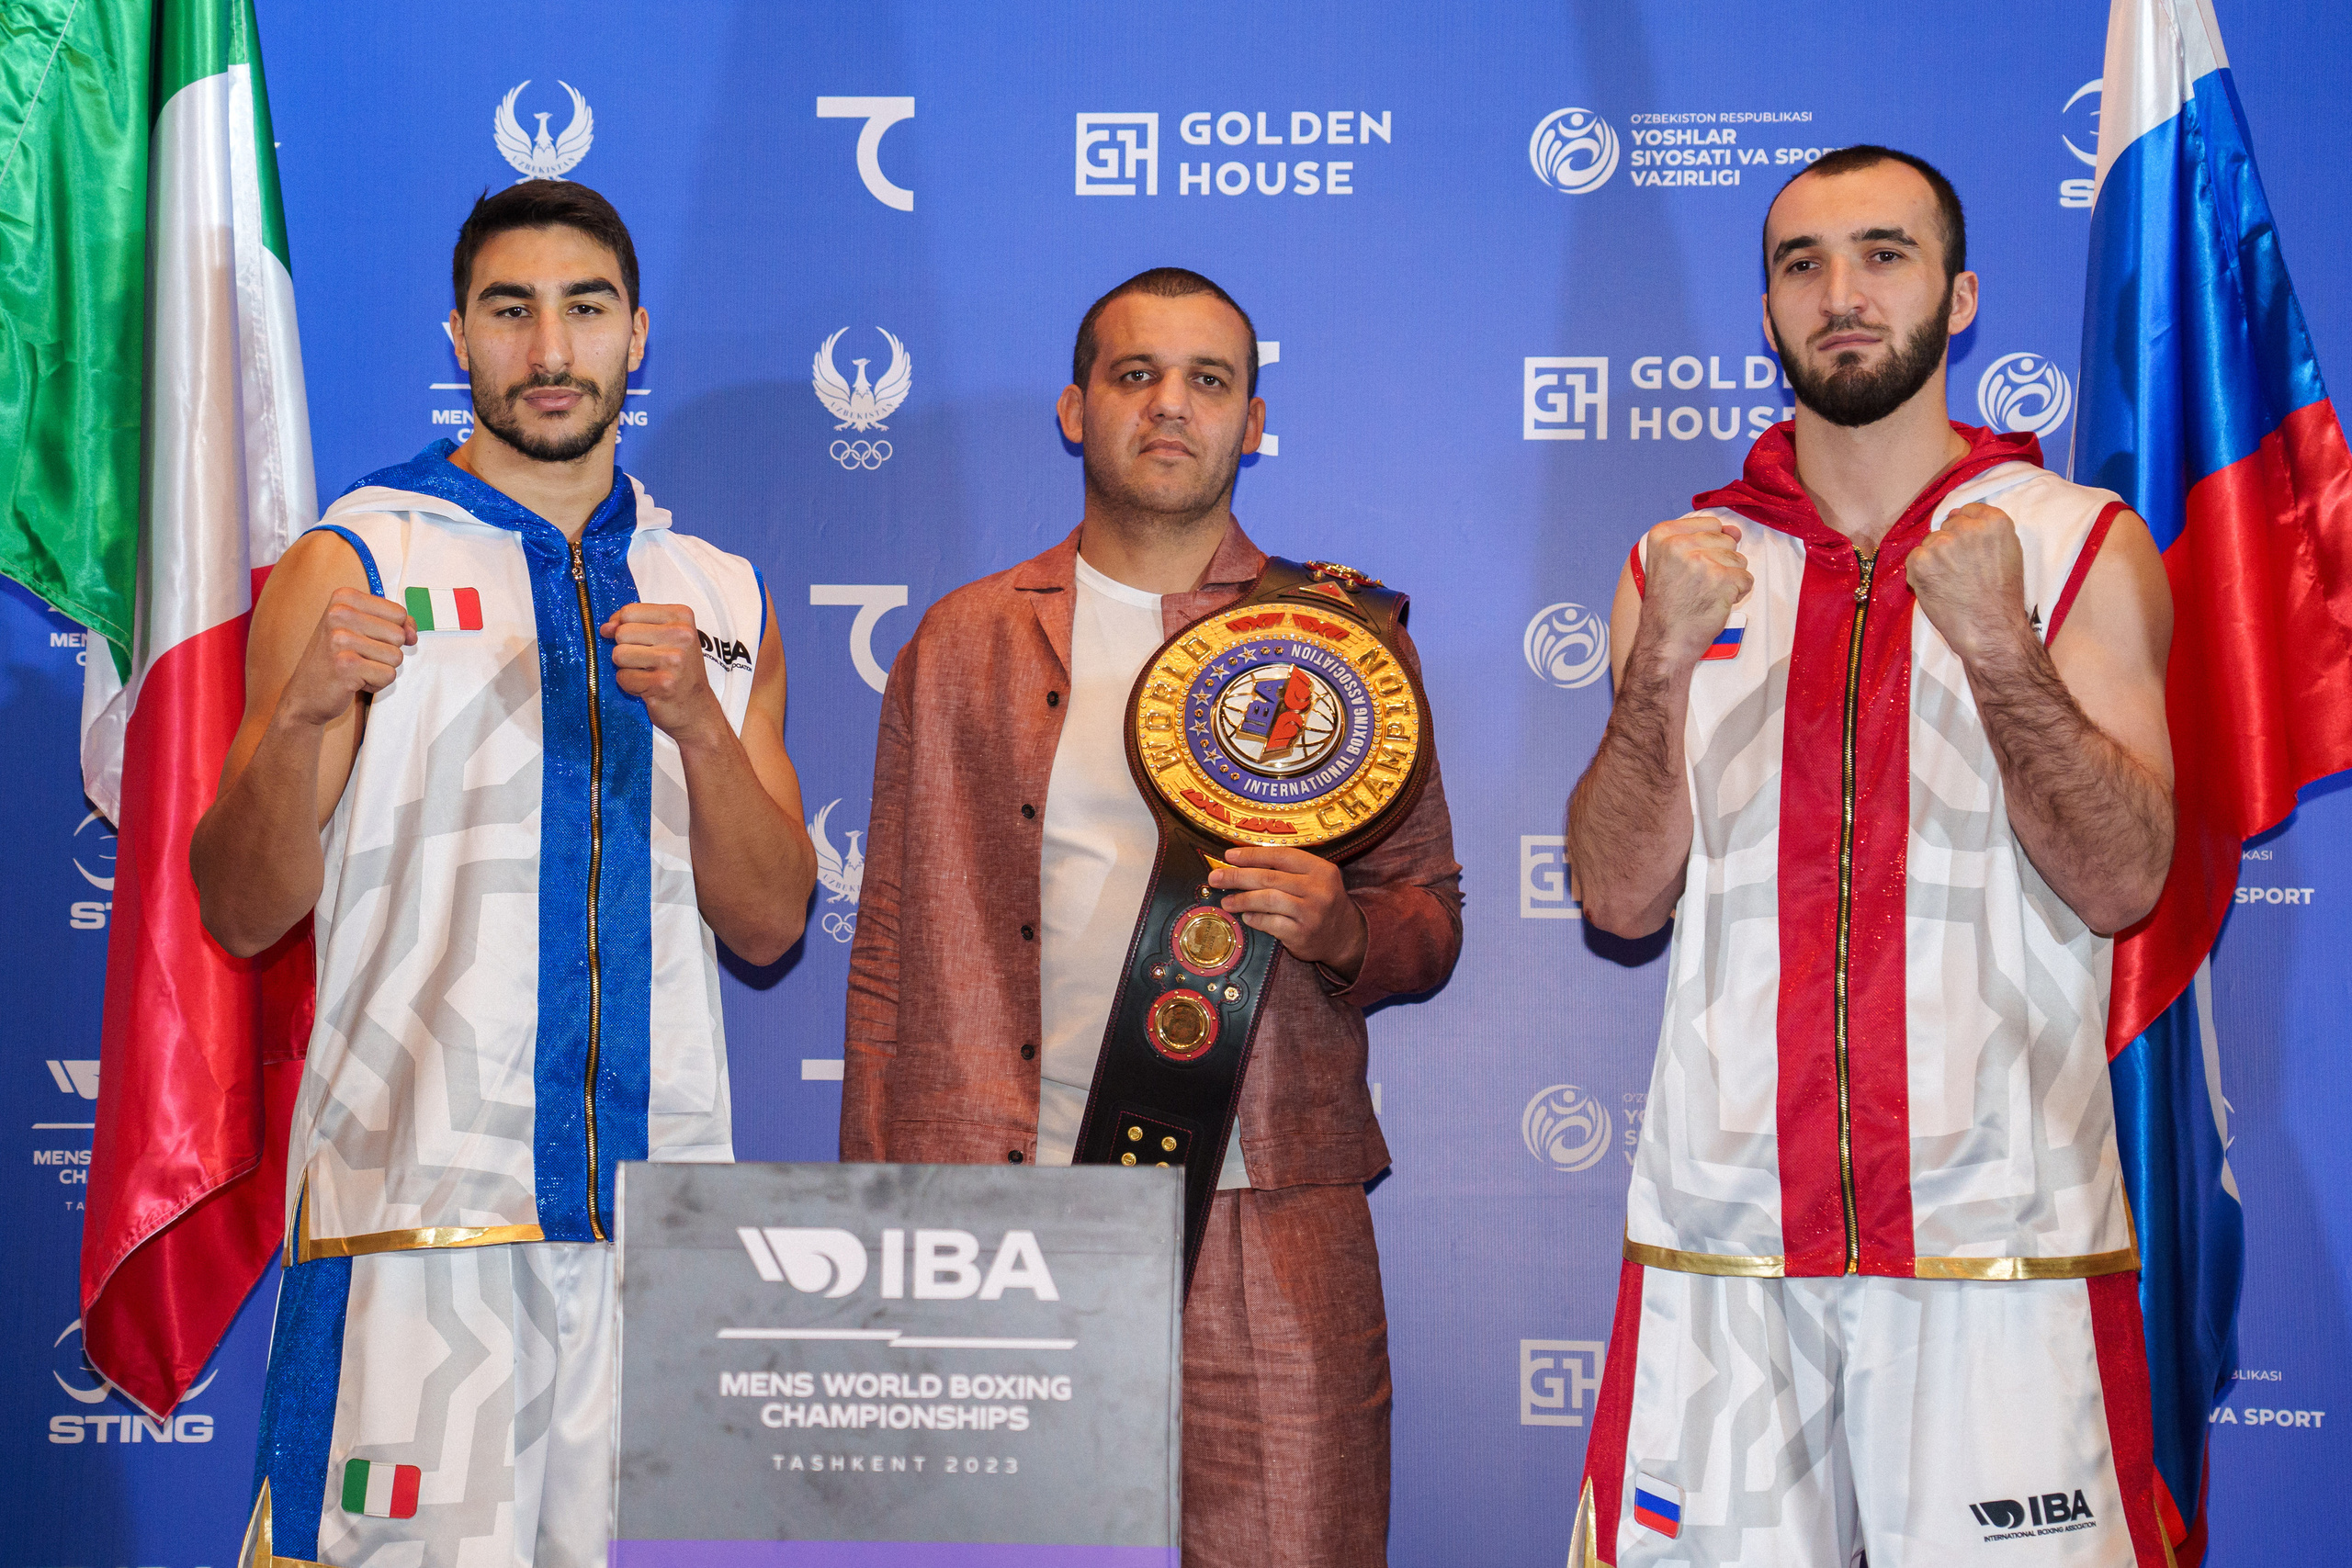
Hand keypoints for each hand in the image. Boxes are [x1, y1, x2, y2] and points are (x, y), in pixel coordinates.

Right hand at [277, 588, 414, 726]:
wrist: (304, 694)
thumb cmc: (336, 659)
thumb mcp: (361, 630)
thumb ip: (393, 624)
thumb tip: (412, 633)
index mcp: (344, 597)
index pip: (399, 613)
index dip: (395, 632)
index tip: (371, 640)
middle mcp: (340, 613)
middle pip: (399, 635)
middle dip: (387, 652)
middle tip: (359, 657)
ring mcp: (340, 639)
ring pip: (396, 656)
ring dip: (381, 669)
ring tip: (356, 669)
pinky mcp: (346, 665)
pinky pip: (388, 675)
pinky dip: (376, 683)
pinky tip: (354, 681)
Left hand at [602, 603, 724, 742]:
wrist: (697, 709)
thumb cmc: (678, 671)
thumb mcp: (664, 637)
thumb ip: (634, 625)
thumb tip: (605, 628)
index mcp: (682, 616)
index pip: (630, 611)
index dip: (623, 626)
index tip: (637, 641)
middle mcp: (681, 635)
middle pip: (622, 632)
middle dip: (626, 649)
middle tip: (647, 662)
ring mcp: (673, 659)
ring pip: (619, 654)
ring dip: (627, 668)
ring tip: (647, 674)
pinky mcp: (662, 683)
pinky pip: (623, 677)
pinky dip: (630, 685)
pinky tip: (648, 688)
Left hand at [1207, 846, 1367, 978]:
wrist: (1346, 936)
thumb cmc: (1322, 902)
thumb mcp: (1315, 879)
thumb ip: (1287, 869)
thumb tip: (1242, 862)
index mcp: (1320, 869)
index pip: (1280, 855)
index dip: (1251, 855)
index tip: (1229, 856)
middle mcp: (1318, 889)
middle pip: (1269, 877)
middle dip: (1237, 876)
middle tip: (1215, 878)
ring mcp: (1311, 913)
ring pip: (1267, 900)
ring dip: (1242, 899)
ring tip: (1226, 900)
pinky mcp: (1302, 934)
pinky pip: (1271, 923)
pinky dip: (1255, 919)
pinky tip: (1246, 916)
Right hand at [1638, 515, 1751, 668]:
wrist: (1665, 641)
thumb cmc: (1669, 605)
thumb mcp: (1670, 562)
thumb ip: (1701, 539)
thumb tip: (1736, 530)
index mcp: (1662, 535)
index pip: (1710, 523)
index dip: (1708, 546)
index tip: (1689, 568)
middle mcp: (1678, 544)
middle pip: (1726, 540)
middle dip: (1720, 563)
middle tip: (1697, 585)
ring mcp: (1700, 561)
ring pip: (1739, 559)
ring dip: (1729, 579)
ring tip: (1706, 594)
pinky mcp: (1720, 580)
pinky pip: (1746, 579)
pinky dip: (1737, 594)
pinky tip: (1716, 603)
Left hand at [1906, 502, 2030, 661]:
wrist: (1990, 628)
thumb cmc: (2002, 596)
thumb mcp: (2008, 553)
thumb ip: (1984, 531)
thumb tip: (1954, 513)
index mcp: (1995, 522)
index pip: (1969, 511)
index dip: (1965, 532)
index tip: (1968, 550)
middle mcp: (1968, 527)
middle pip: (1947, 526)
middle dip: (1949, 545)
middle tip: (1959, 572)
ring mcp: (1942, 543)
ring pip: (1929, 542)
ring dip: (1933, 559)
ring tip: (1949, 583)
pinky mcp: (1921, 560)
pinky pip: (1913, 559)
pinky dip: (1919, 573)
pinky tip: (1936, 588)